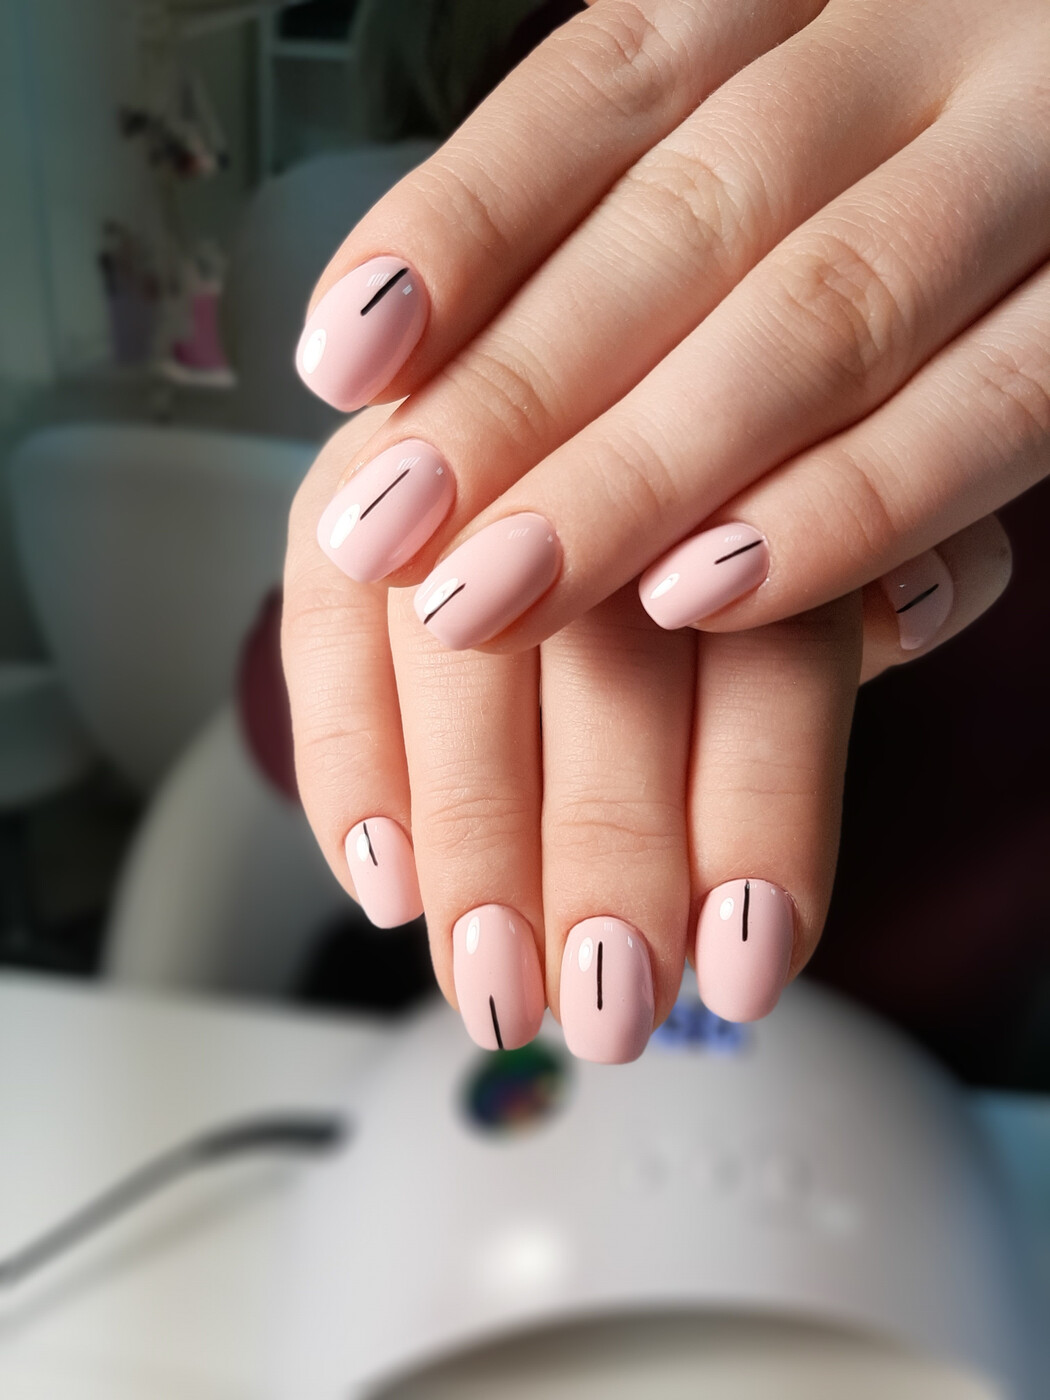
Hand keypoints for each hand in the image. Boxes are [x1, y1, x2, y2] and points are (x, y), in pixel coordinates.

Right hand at [283, 407, 1010, 1056]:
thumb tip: (906, 612)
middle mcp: (592, 436)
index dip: (759, 813)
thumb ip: (905, 572)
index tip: (748, 960)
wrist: (593, 402)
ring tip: (497, 982)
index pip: (767, 643)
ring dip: (476, 836)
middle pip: (604, 656)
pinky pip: (325, 628)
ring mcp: (453, 465)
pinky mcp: (345, 501)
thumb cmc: (730, 509)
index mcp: (751, 440)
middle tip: (611, 1001)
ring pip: (457, 653)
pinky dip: (350, 763)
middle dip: (605, 848)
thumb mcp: (850, 525)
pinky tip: (388, 882)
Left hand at [296, 0, 1046, 657]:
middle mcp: (919, 38)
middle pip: (692, 218)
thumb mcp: (769, 134)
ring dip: (646, 473)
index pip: (598, 91)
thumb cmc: (892, 165)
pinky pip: (994, 409)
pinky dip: (849, 509)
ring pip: (826, 316)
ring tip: (501, 593)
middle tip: (397, 534)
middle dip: (526, 392)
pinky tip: (709, 594)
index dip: (458, 228)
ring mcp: (1037, 155)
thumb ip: (631, 221)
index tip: (340, 363)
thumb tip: (418, 376)